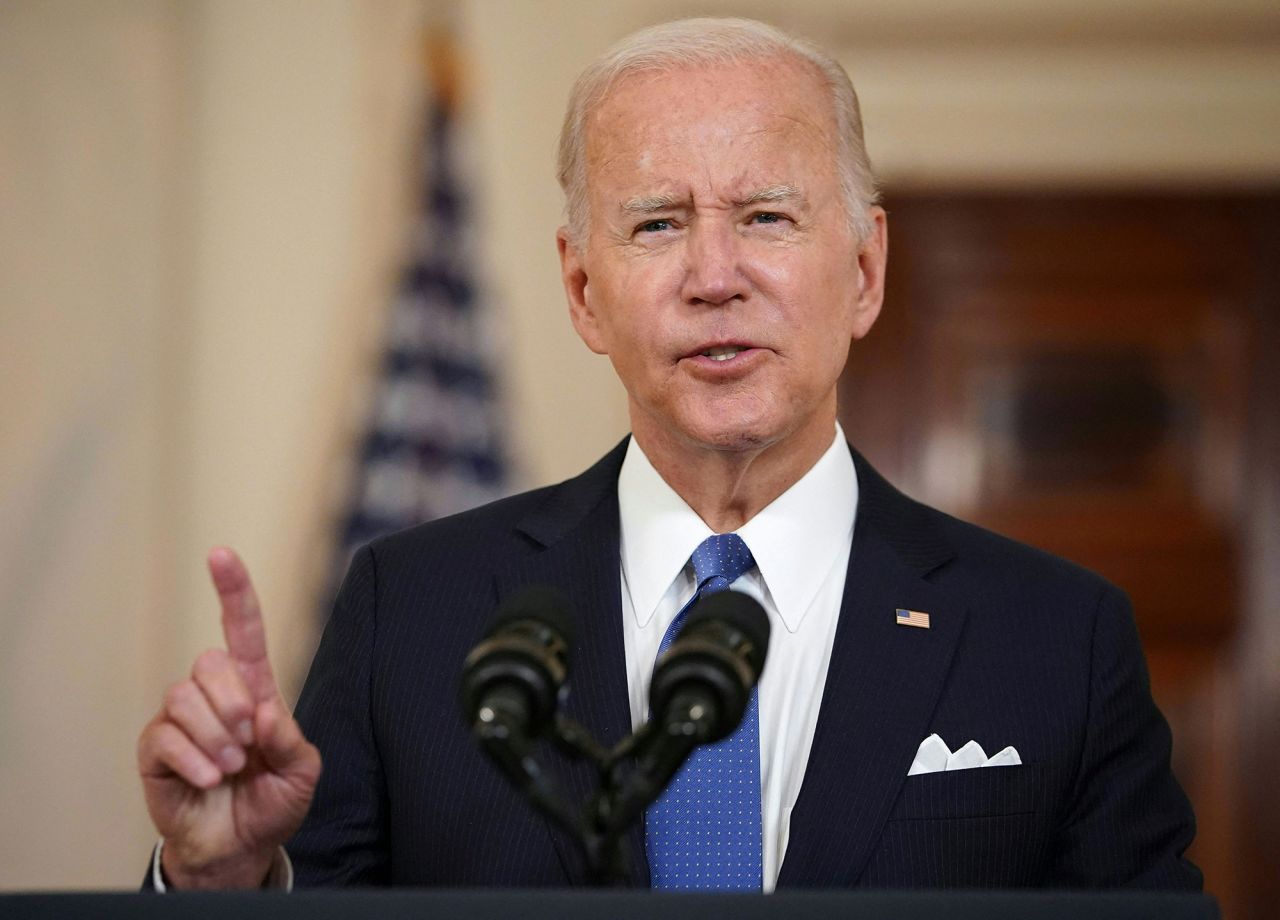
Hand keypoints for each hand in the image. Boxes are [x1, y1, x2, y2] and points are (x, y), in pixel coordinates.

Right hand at [137, 548, 321, 888]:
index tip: (220, 553)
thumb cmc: (271, 801)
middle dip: (234, 702)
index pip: (241, 629)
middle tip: (248, 743)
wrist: (239, 847)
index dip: (233, 591)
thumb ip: (291, 739)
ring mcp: (180, 718)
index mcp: (253, 688)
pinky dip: (193, 759)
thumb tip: (262, 712)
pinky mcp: (154, 747)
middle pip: (211, 661)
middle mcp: (213, 695)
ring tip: (230, 768)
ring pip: (184, 695)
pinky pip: (164, 734)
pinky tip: (209, 779)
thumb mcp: (301, 772)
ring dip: (215, 736)